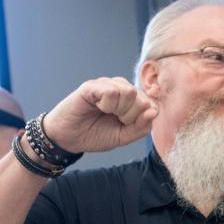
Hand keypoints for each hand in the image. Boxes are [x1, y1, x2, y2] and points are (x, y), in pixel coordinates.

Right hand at [41, 77, 157, 152]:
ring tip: (105, 113)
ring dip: (119, 110)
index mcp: (131, 100)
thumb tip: (154, 112)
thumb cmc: (95, 134)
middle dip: (130, 117)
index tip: (125, 125)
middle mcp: (121, 88)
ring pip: (129, 92)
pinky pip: (112, 91)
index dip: (141, 120)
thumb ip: (141, 127)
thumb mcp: (124, 137)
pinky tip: (97, 106)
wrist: (69, 138)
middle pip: (142, 98)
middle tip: (114, 120)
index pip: (151, 105)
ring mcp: (107, 85)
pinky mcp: (92, 85)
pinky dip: (107, 105)